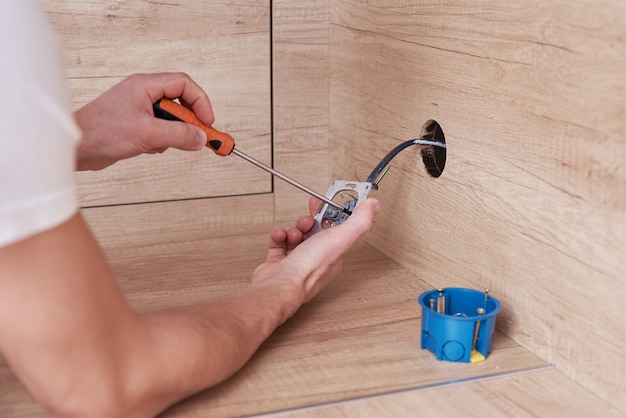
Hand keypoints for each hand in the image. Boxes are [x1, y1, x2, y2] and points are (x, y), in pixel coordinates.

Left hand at [74, 72, 213, 170]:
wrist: (76, 148)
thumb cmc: (100, 132)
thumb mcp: (148, 134)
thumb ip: (179, 135)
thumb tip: (201, 138)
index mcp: (145, 85)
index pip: (184, 84)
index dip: (200, 102)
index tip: (207, 122)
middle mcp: (142, 94)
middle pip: (179, 102)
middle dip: (188, 122)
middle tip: (199, 138)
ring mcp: (138, 109)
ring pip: (170, 119)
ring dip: (172, 134)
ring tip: (159, 144)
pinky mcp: (135, 125)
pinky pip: (159, 131)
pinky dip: (160, 141)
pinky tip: (147, 148)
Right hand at [252, 198, 380, 303]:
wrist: (280, 284)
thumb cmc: (309, 269)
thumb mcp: (341, 239)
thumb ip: (359, 221)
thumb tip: (373, 206)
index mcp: (334, 256)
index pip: (336, 231)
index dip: (331, 216)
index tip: (326, 204)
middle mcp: (317, 261)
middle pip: (315, 232)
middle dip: (309, 221)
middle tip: (307, 217)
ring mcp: (297, 263)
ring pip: (297, 236)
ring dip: (294, 229)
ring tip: (294, 232)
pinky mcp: (280, 263)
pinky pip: (279, 243)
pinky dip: (279, 236)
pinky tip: (281, 236)